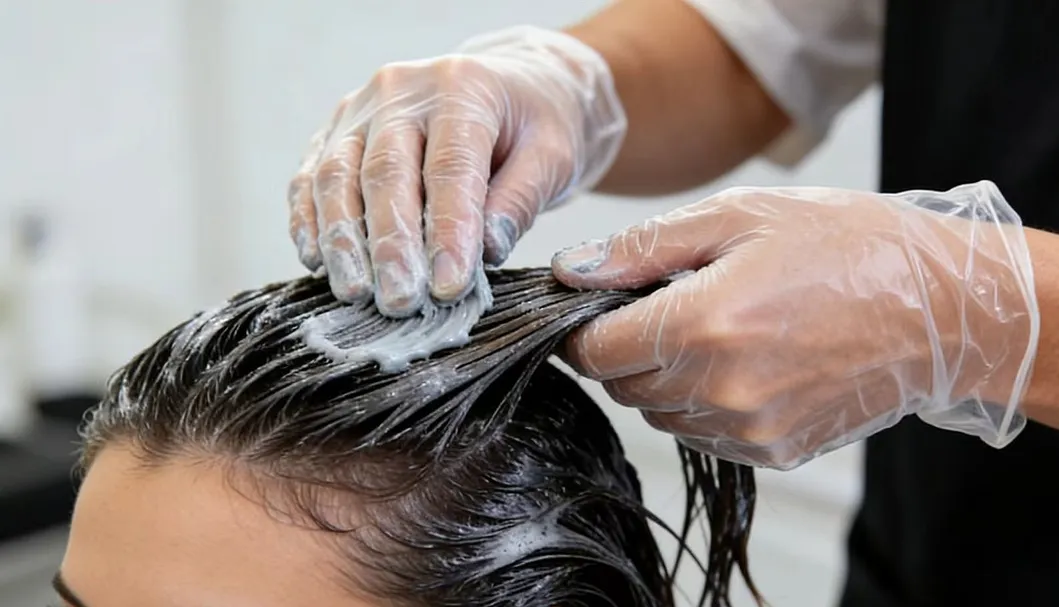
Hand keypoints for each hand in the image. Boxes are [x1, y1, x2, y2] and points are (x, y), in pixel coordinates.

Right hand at [288, 26, 625, 316]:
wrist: (510, 86)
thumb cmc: (536, 124)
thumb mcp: (552, 155)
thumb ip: (521, 200)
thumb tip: (484, 251)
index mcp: (462, 86)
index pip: (450, 166)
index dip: (448, 230)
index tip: (449, 287)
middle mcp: (402, 90)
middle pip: (385, 171)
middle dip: (391, 244)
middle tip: (400, 302)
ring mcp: (360, 109)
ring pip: (337, 175)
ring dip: (343, 240)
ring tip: (356, 293)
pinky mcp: (335, 132)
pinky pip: (312, 178)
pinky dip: (309, 221)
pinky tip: (318, 262)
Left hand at [552, 182, 1038, 468]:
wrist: (941, 306)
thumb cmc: (844, 244)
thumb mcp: (736, 216)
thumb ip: (641, 248)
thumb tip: (571, 271)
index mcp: (704, 324)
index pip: (593, 352)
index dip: (583, 329)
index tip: (598, 308)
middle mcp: (722, 389)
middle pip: (622, 386)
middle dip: (627, 347)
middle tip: (668, 303)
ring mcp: (751, 428)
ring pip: (660, 414)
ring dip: (665, 376)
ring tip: (717, 328)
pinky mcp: (776, 451)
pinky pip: (704, 434)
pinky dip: (704, 402)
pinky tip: (744, 360)